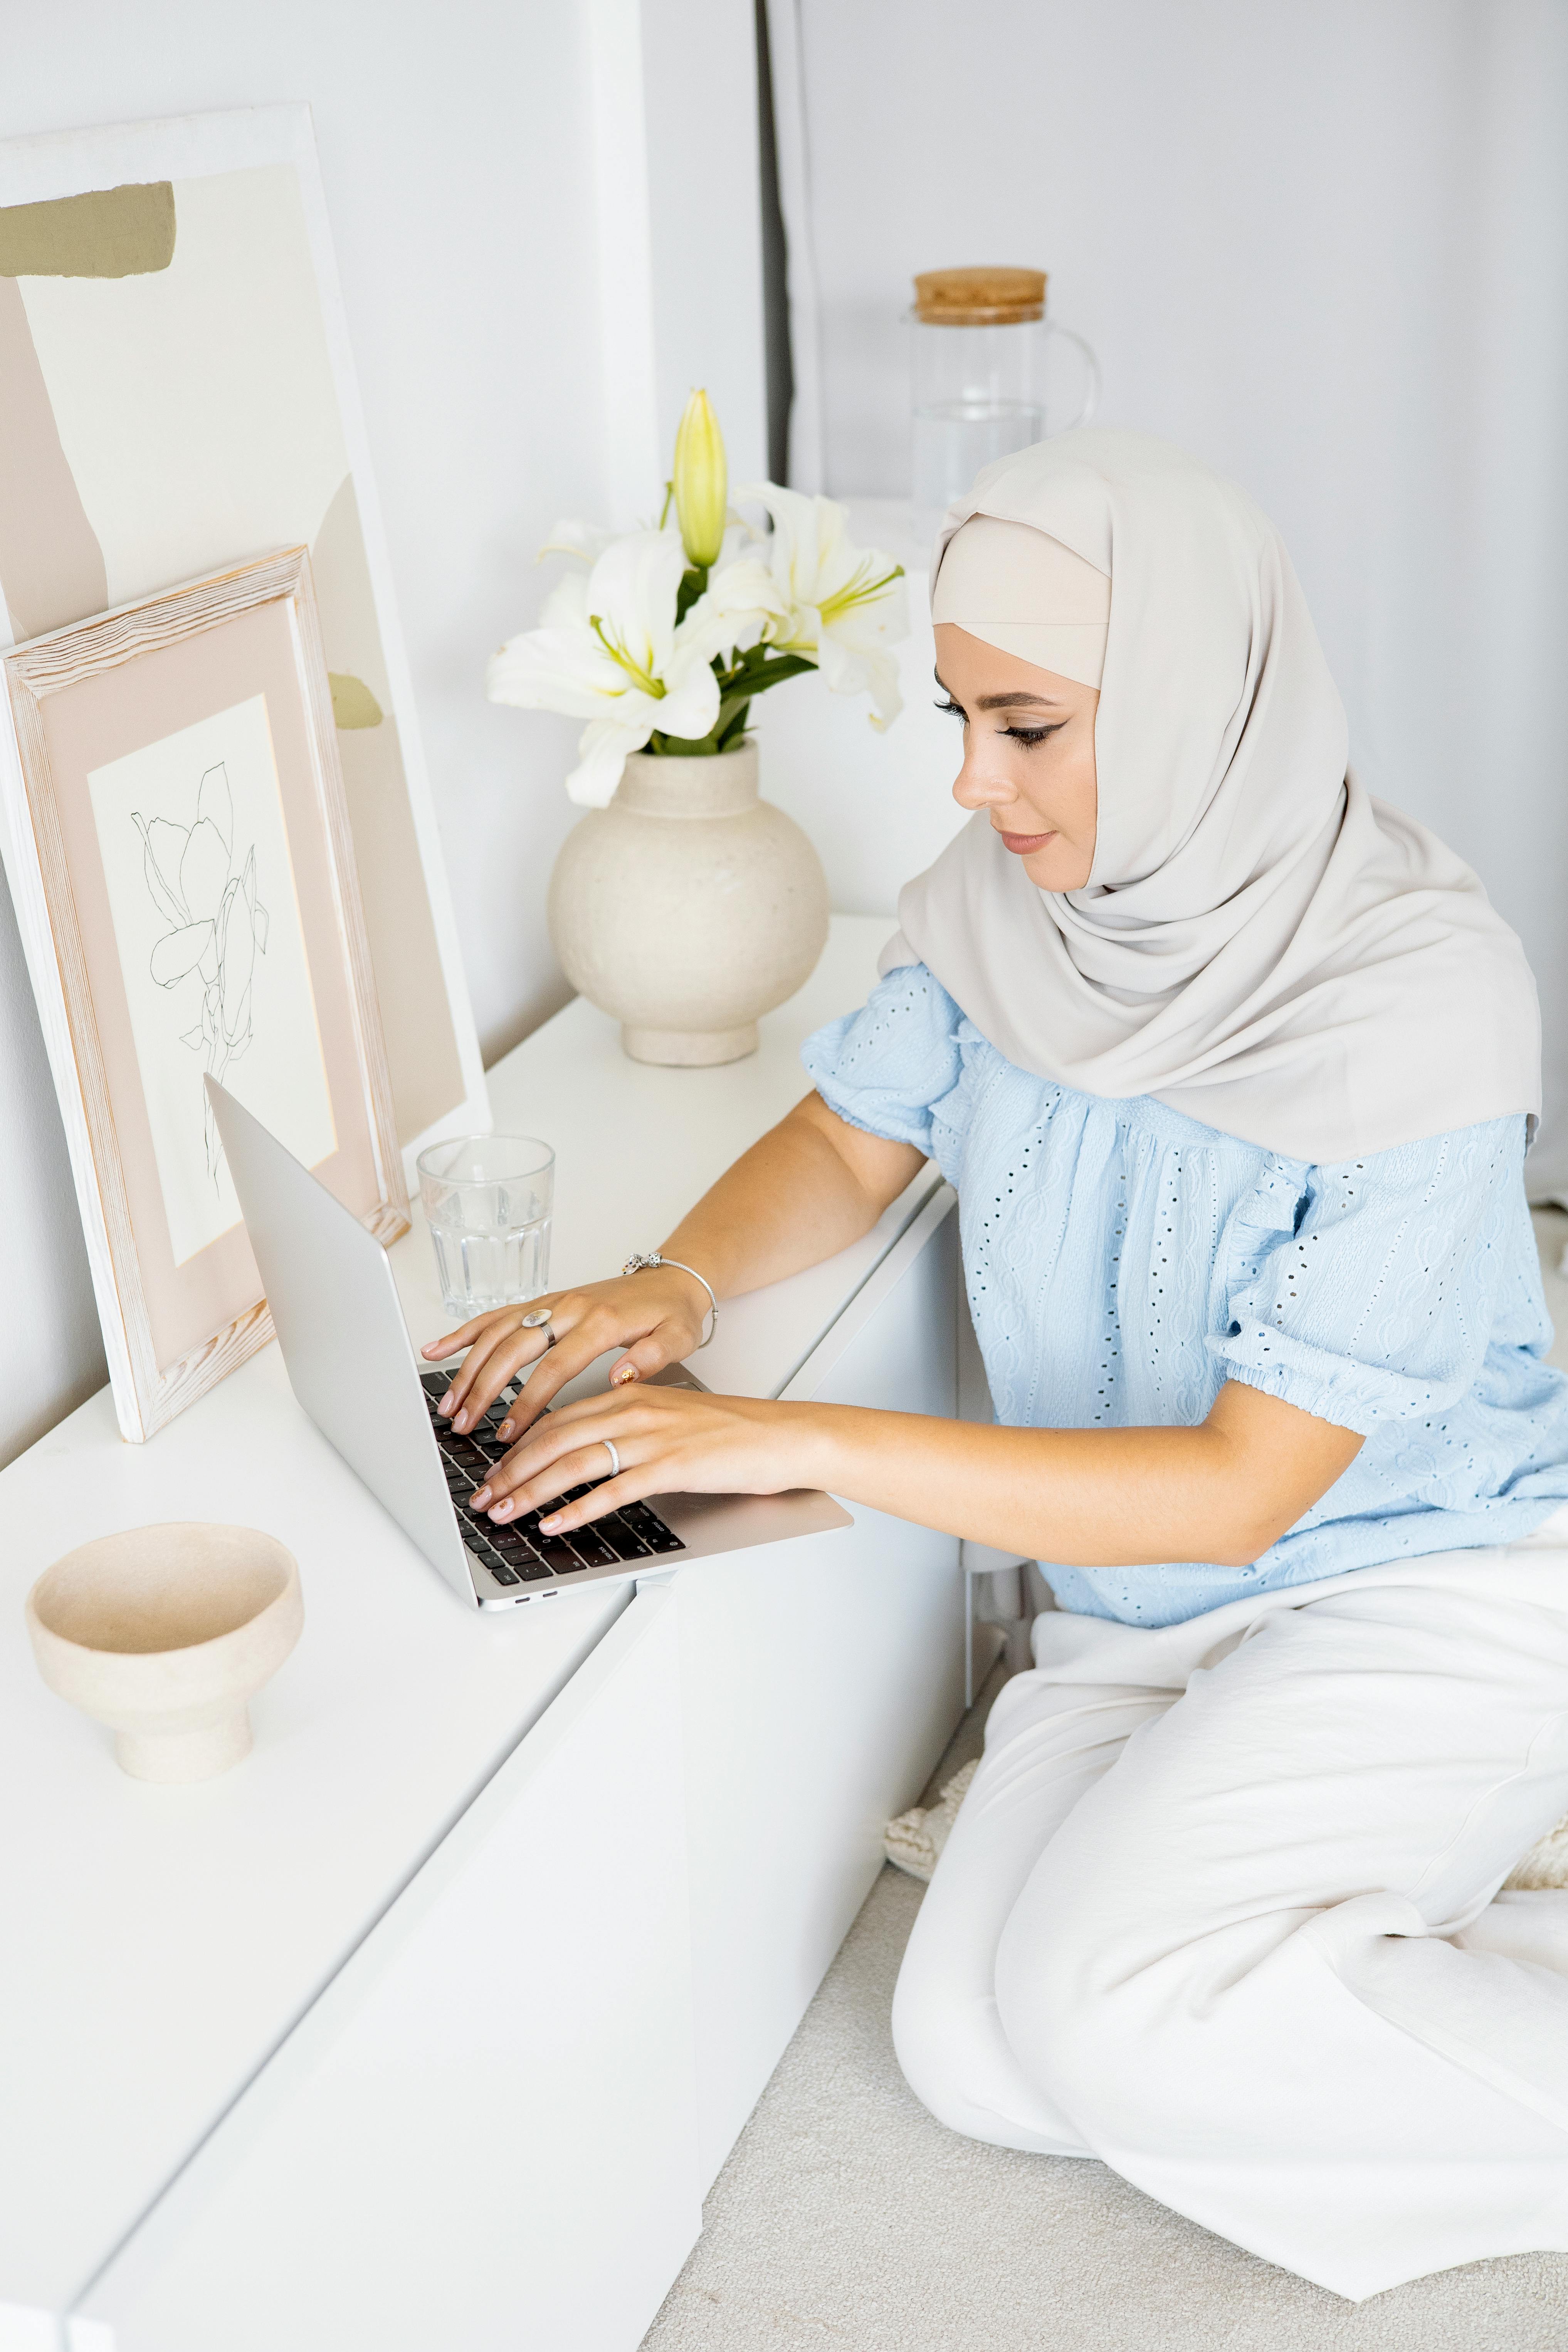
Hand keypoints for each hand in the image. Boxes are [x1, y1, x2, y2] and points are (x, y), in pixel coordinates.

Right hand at [419, 1266, 709, 1437]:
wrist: (672, 1279)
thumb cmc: (673, 1314)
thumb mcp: (677, 1338)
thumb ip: (651, 1358)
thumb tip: (619, 1377)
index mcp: (600, 1323)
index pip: (554, 1367)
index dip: (528, 1401)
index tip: (510, 1433)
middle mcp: (569, 1308)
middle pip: (513, 1349)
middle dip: (483, 1389)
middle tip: (463, 1424)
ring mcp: (551, 1302)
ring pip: (497, 1332)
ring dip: (468, 1367)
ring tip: (448, 1403)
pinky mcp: (542, 1302)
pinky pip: (496, 1315)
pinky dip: (464, 1332)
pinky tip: (437, 1349)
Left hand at [464, 1381, 826, 1531]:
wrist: (782, 1436)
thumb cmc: (732, 1432)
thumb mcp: (671, 1416)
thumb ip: (630, 1425)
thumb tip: (591, 1447)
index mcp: (631, 1396)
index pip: (559, 1419)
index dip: (518, 1447)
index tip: (493, 1471)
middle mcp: (635, 1411)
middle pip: (554, 1439)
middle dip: (511, 1471)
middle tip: (484, 1498)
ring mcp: (652, 1439)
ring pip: (574, 1462)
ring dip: (531, 1491)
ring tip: (504, 1513)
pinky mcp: (671, 1467)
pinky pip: (613, 1489)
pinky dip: (578, 1509)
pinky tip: (554, 1524)